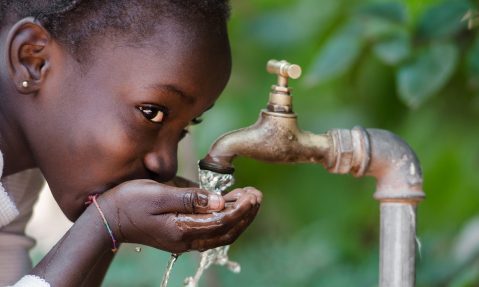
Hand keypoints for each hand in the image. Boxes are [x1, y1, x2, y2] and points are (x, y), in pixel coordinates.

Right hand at [94, 179, 261, 252]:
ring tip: (249, 199)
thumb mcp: (159, 193)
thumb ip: (190, 198)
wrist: (108, 218)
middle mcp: (186, 240)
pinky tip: (231, 206)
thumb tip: (219, 201)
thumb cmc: (130, 201)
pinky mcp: (181, 236)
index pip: (223, 221)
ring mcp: (184, 240)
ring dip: (238, 218)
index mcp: (182, 229)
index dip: (241, 208)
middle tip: (257, 195)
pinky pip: (211, 232)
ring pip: (221, 235)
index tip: (253, 194)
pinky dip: (226, 221)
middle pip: (227, 232)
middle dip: (245, 214)